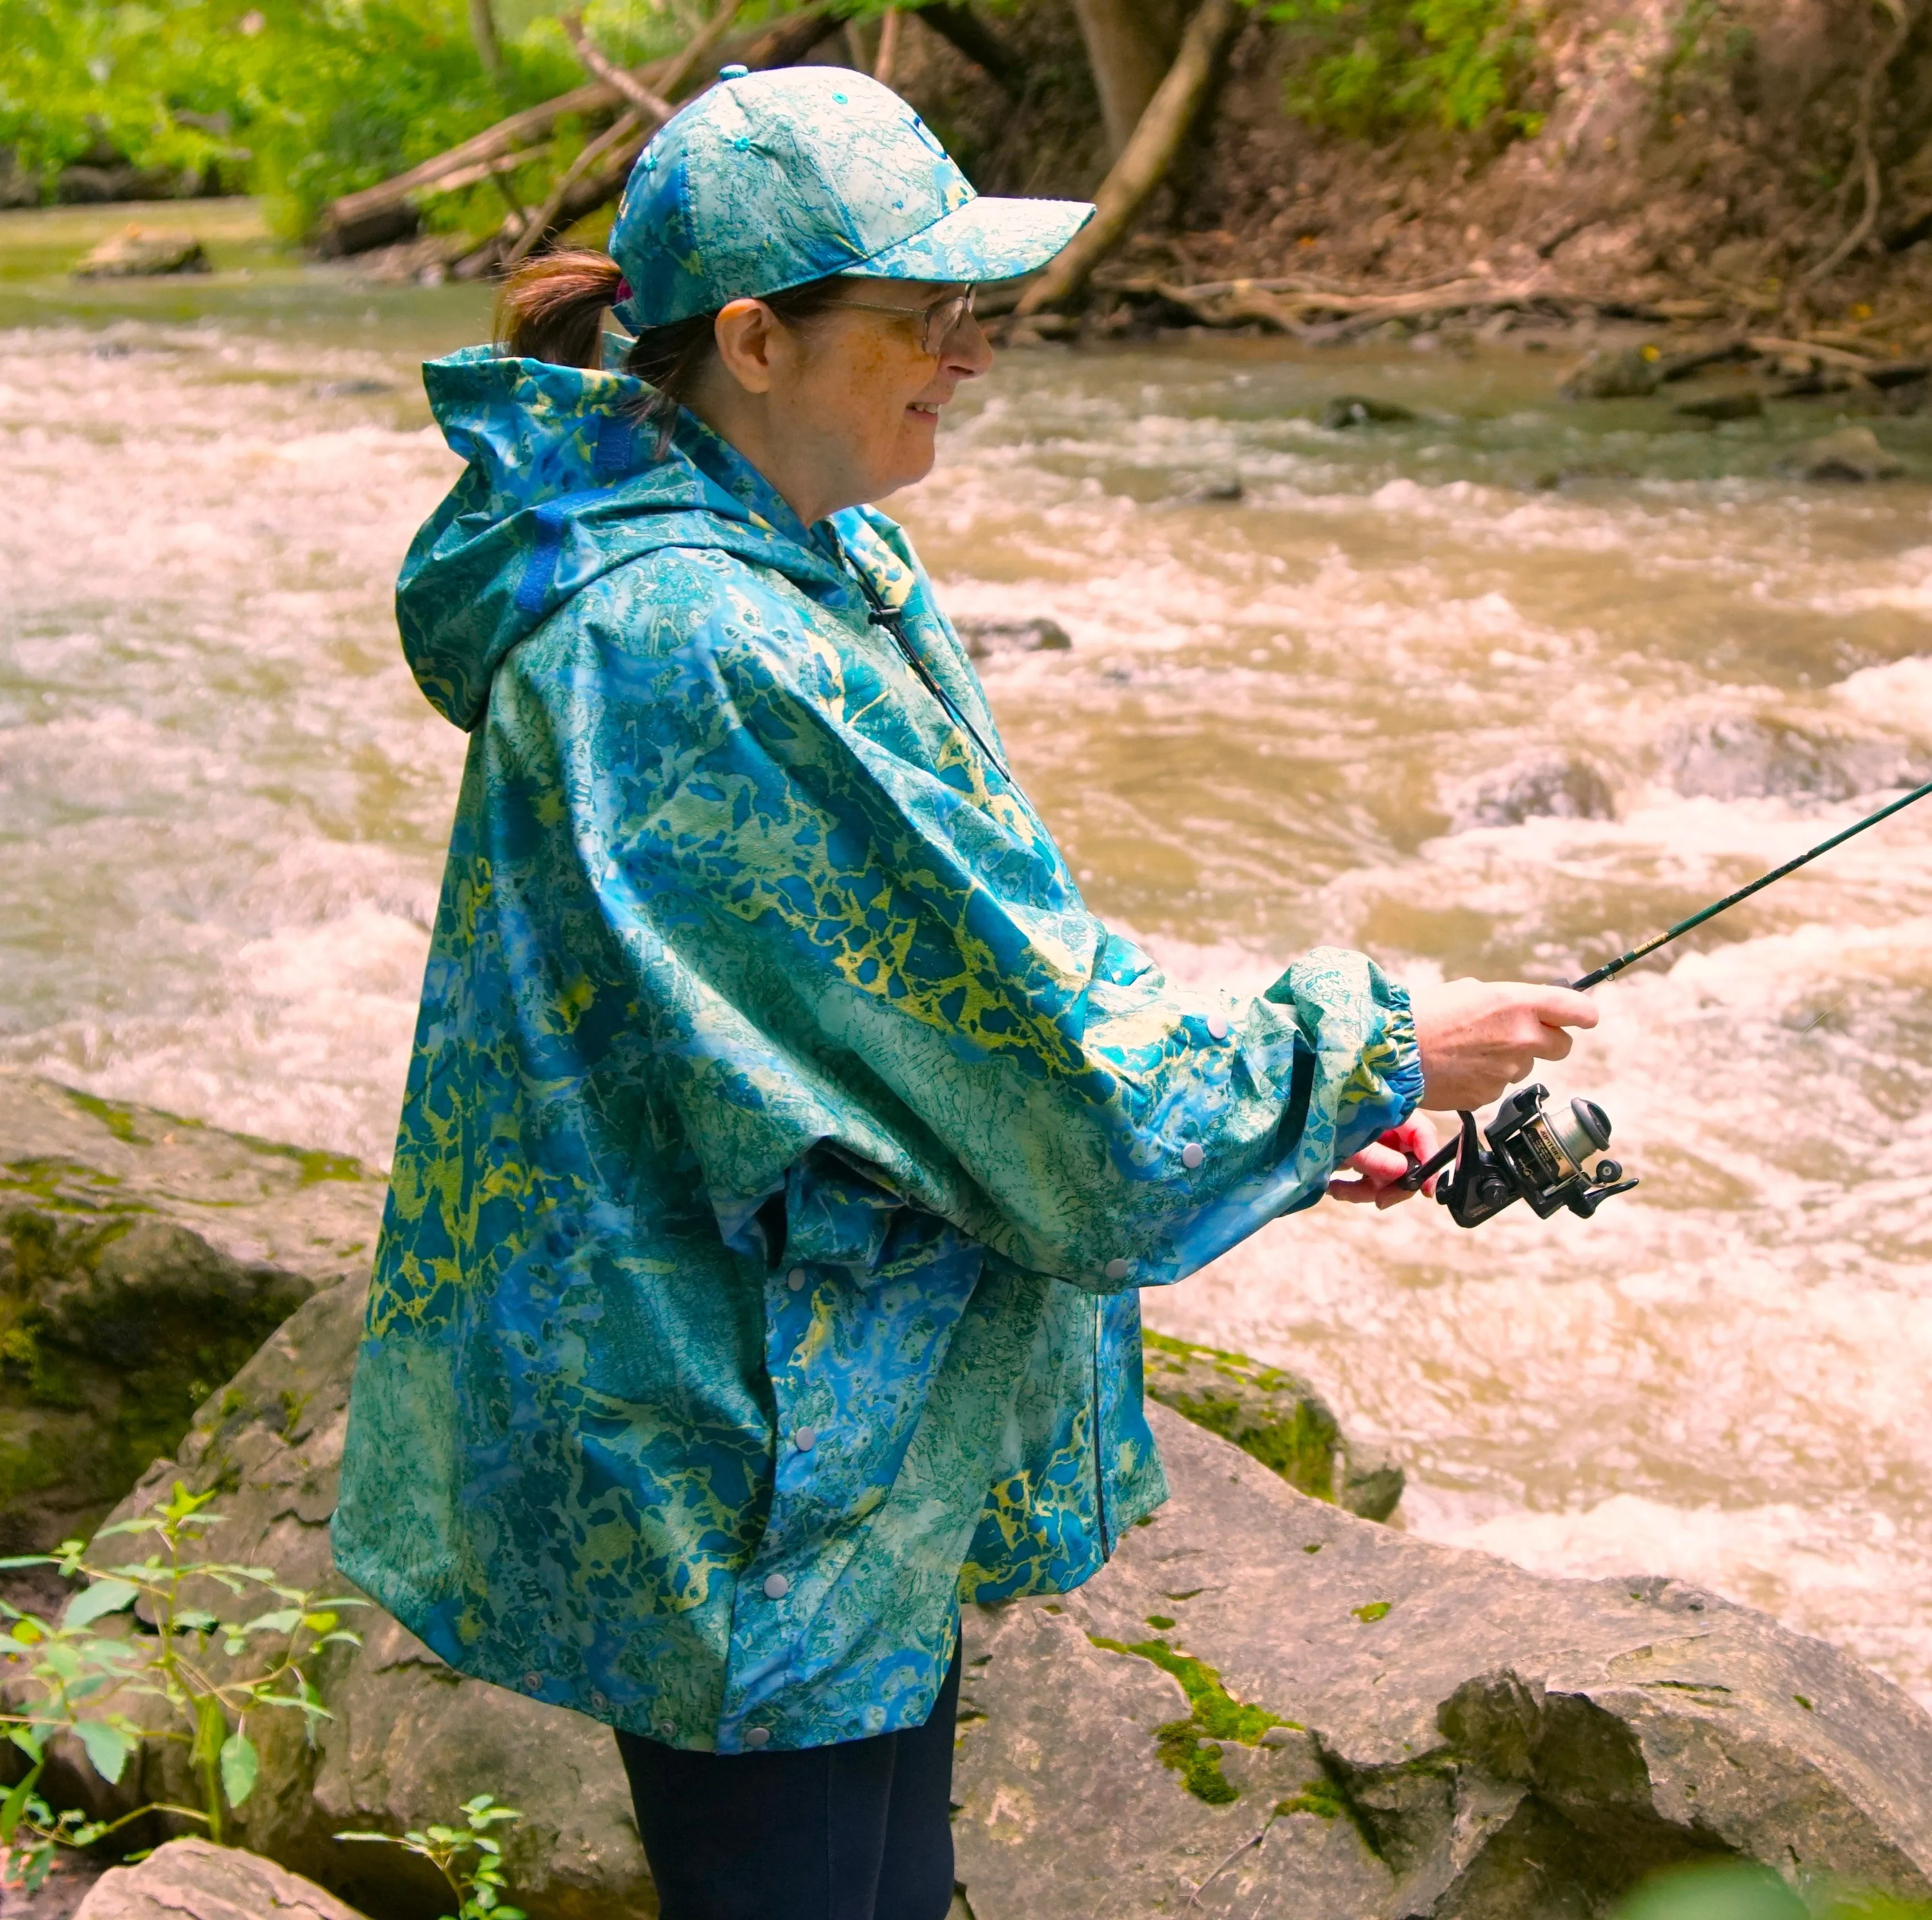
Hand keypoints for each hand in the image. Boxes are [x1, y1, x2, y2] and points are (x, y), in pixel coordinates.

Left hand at [1328, 1115, 1438, 1208]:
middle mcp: (1388, 1129)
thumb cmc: (1321, 1116)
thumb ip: (1376, 1155)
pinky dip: (1354, 1189)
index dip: (1429, 1163)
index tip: (1428, 1191)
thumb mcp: (1349, 1137)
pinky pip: (1368, 1179)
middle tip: (1379, 1202)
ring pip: (1387, 1177)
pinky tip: (1333, 1189)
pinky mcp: (1361, 1156)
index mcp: (1392, 1114)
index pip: (1423, 1136)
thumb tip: (1403, 1173)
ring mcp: (1375, 1143)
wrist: (1292, 1114)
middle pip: (1408, 1163)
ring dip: (1366, 1191)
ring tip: (1338, 1192)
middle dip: (1393, 1186)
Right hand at [1409, 978, 1598, 1111]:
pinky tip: (1459, 1068)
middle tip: (1516, 1036)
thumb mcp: (1470, 991)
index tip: (1582, 1017)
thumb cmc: (1425, 1014)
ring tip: (1470, 1051)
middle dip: (1546, 1041)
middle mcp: (1521, 1037)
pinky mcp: (1491, 1095)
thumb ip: (1507, 1002)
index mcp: (1517, 1003)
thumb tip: (1524, 1011)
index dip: (1583, 1014)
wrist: (1392, 1051)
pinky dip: (1484, 1079)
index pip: (1579, 1010)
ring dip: (1508, 1061)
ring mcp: (1508, 1070)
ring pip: (1525, 1068)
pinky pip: (1499, 1086)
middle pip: (1562, 1046)